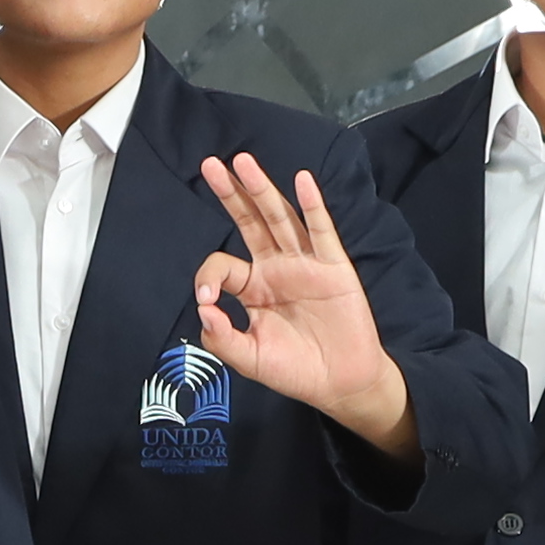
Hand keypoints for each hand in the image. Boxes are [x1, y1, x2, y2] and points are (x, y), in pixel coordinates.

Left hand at [187, 149, 415, 456]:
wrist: (340, 382)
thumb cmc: (295, 370)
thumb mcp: (250, 360)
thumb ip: (222, 338)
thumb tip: (204, 309)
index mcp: (252, 288)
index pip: (222, 265)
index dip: (208, 277)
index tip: (207, 301)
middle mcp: (276, 268)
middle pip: (249, 222)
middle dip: (231, 194)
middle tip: (210, 164)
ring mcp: (305, 264)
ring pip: (280, 219)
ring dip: (262, 189)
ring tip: (243, 161)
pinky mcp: (333, 267)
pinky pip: (322, 231)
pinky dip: (313, 205)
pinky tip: (302, 180)